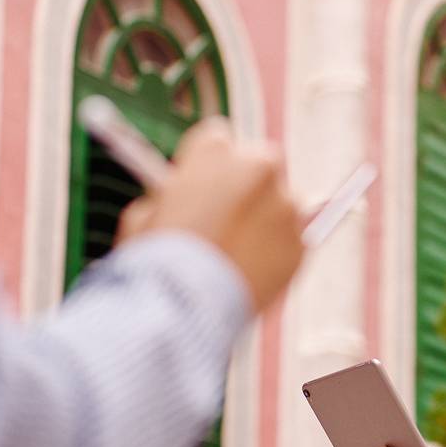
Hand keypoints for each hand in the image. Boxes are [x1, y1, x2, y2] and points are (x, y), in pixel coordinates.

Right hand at [129, 119, 304, 311]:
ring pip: (280, 203)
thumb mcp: (144, 215)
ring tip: (235, 253)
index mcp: (216, 150)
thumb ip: (169, 197)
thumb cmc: (155, 260)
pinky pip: (291, 241)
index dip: (205, 166)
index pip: (218, 138)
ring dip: (264, 218)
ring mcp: (286, 207)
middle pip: (259, 164)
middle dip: (243, 185)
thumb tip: (181, 198)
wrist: (185, 308)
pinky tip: (248, 272)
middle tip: (223, 218)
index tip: (199, 186)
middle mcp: (260, 168)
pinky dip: (275, 252)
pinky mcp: (301, 245)